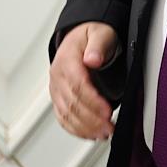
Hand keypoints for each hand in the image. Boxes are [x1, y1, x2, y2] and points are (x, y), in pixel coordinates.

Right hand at [48, 21, 117, 140]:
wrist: (80, 37)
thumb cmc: (91, 35)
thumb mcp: (99, 33)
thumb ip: (98, 45)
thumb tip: (93, 59)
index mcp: (67, 59)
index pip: (77, 84)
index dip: (92, 100)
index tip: (107, 111)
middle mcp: (58, 76)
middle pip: (72, 103)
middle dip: (91, 119)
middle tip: (110, 127)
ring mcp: (56, 88)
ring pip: (66, 114)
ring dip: (85, 127)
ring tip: (104, 133)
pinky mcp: (59, 98)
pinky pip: (63, 118)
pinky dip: (76, 129)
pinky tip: (90, 134)